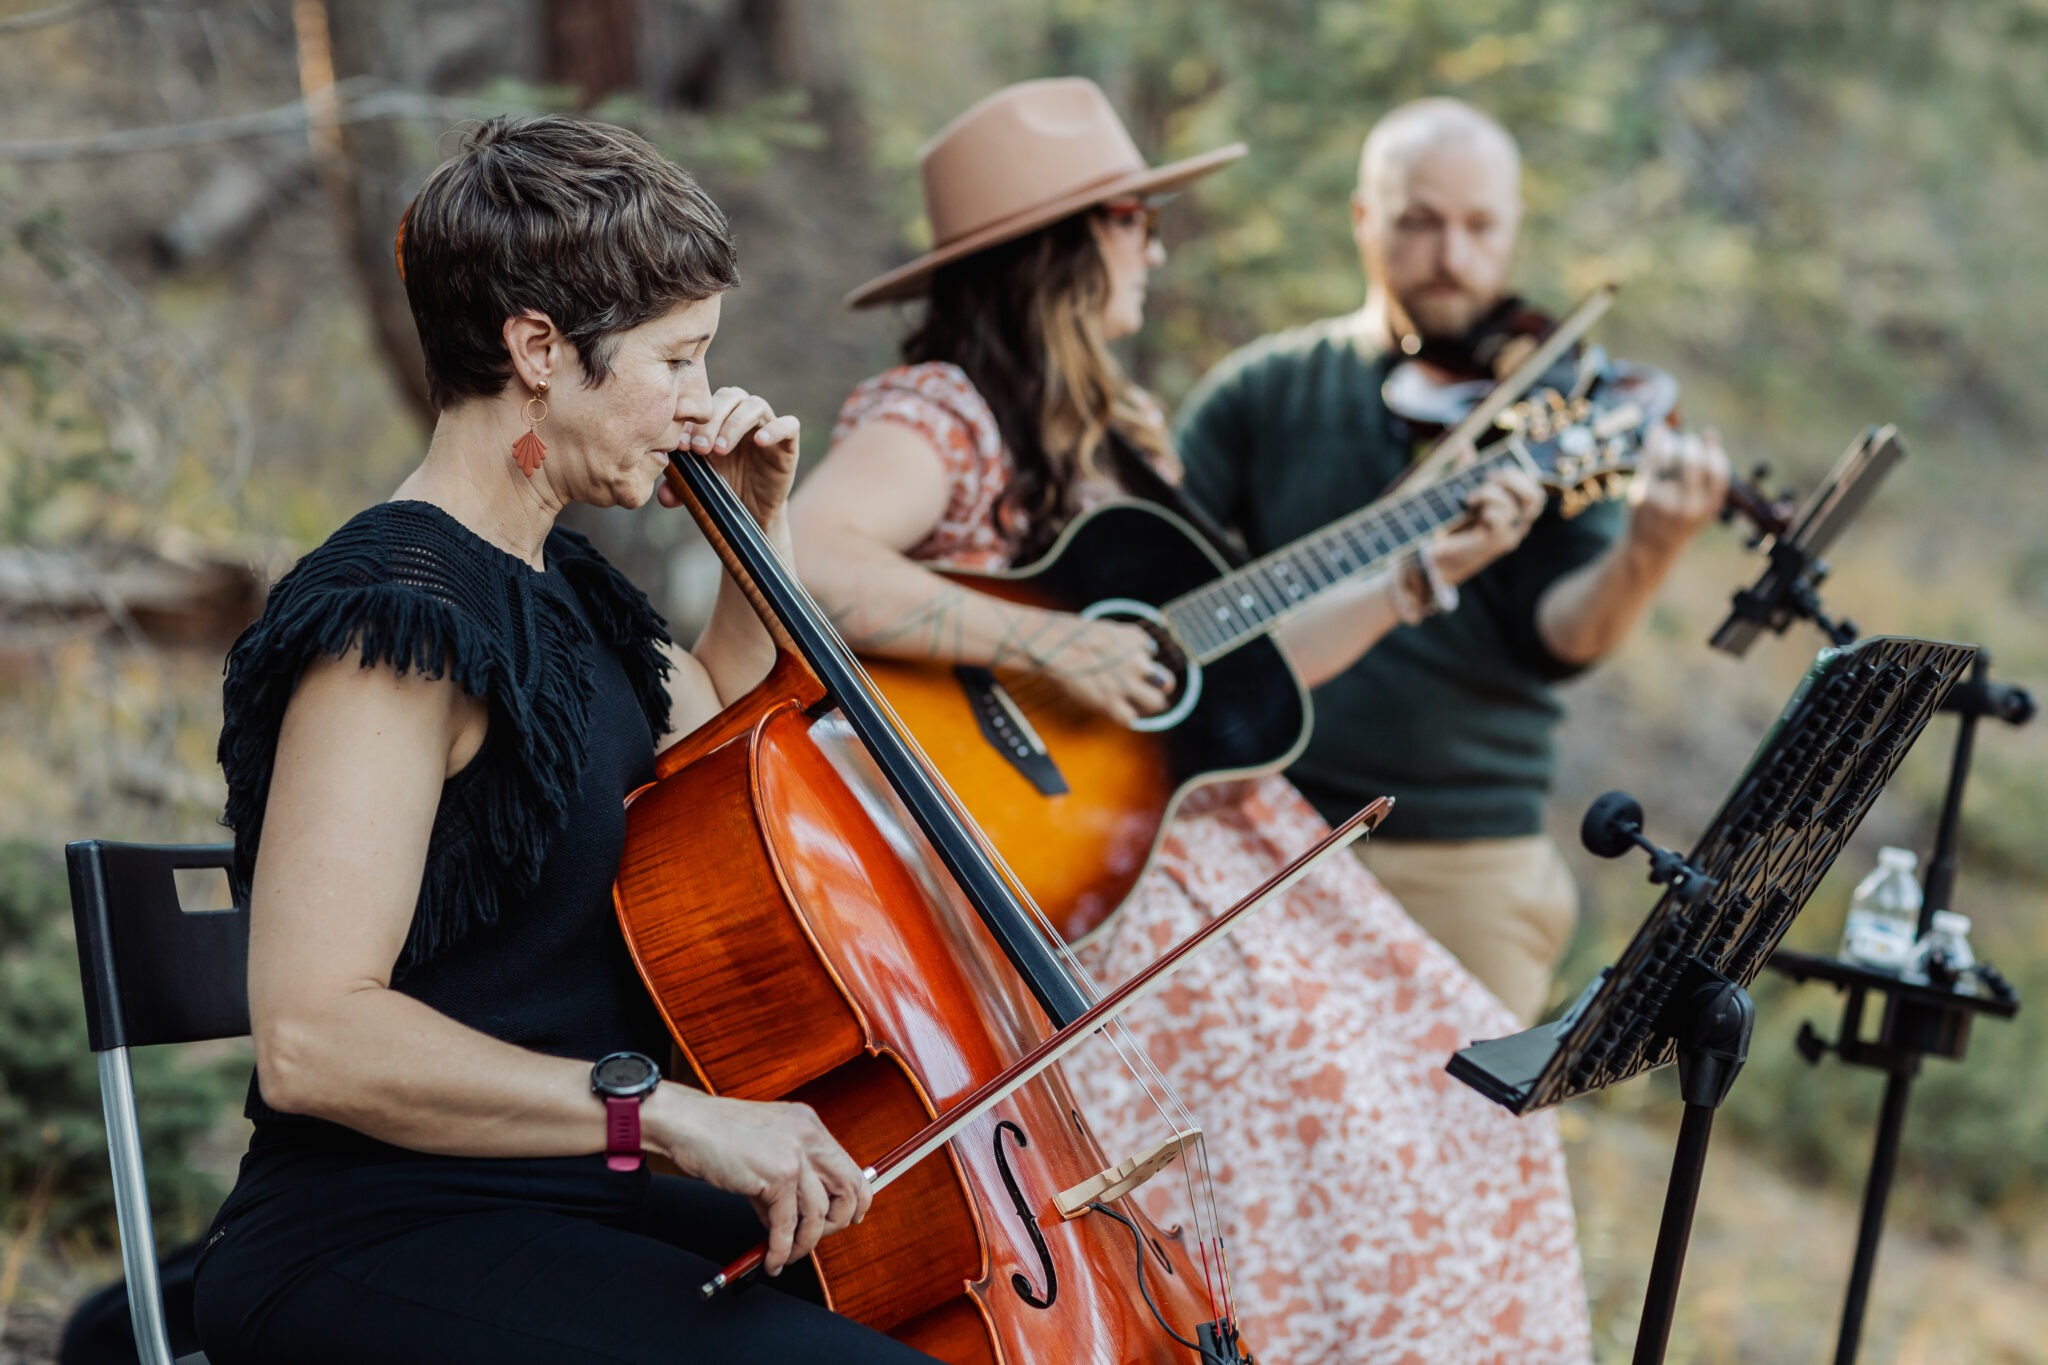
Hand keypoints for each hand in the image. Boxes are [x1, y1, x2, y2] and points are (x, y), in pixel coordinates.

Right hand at [644, 1085, 870, 1274]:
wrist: (685, 1123)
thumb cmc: (716, 1134)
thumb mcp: (765, 1146)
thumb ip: (785, 1176)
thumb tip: (795, 1218)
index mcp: (809, 1125)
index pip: (851, 1168)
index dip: (855, 1200)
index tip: (848, 1219)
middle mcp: (808, 1136)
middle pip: (849, 1190)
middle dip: (837, 1224)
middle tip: (814, 1240)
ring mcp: (795, 1154)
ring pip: (819, 1213)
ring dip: (804, 1243)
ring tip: (787, 1254)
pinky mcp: (776, 1175)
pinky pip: (787, 1225)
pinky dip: (781, 1249)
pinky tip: (772, 1258)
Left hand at [659, 387, 801, 530]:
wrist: (751, 513)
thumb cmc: (722, 491)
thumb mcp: (696, 487)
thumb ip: (679, 486)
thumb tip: (663, 495)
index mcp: (718, 418)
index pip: (705, 403)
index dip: (691, 420)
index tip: (680, 447)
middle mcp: (742, 416)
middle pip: (729, 396)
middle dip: (711, 421)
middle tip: (699, 449)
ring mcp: (767, 426)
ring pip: (754, 404)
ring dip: (734, 424)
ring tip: (720, 449)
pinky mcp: (789, 442)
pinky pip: (789, 425)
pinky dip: (775, 428)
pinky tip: (759, 442)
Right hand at [1036, 615, 1172, 726]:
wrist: (1053, 645)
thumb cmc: (1071, 636)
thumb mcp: (1105, 629)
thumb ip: (1124, 641)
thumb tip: (1141, 654)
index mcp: (1137, 639)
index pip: (1152, 653)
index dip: (1140, 659)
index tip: (1123, 661)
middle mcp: (1137, 661)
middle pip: (1167, 682)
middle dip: (1160, 687)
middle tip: (1146, 690)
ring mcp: (1125, 683)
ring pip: (1156, 703)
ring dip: (1148, 705)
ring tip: (1136, 705)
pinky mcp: (1109, 702)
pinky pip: (1130, 719)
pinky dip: (1125, 718)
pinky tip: (1116, 711)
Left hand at [1430, 465, 1547, 584]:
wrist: (1434, 553)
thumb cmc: (1449, 523)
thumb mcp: (1459, 489)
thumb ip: (1466, 468)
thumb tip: (1464, 443)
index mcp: (1514, 508)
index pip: (1534, 488)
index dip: (1519, 474)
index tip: (1493, 470)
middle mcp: (1518, 522)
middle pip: (1536, 496)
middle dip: (1512, 479)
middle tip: (1487, 479)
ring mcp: (1511, 534)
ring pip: (1518, 505)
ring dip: (1490, 492)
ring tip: (1469, 497)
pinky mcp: (1499, 543)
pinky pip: (1503, 518)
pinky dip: (1487, 506)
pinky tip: (1470, 508)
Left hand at [1625, 426, 1728, 559]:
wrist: (1648, 549)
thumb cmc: (1680, 520)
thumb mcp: (1703, 505)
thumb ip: (1709, 475)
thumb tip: (1711, 433)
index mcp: (1707, 509)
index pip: (1717, 471)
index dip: (1714, 449)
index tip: (1708, 436)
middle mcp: (1686, 506)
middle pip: (1693, 461)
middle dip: (1691, 444)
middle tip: (1688, 440)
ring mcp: (1661, 500)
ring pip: (1667, 457)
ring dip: (1670, 441)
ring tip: (1670, 438)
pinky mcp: (1640, 494)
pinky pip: (1648, 460)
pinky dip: (1653, 442)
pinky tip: (1657, 433)